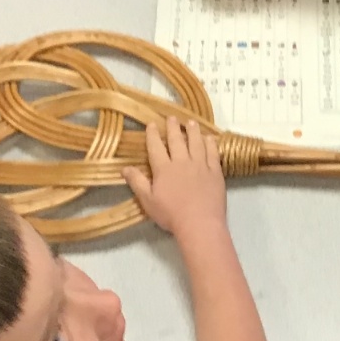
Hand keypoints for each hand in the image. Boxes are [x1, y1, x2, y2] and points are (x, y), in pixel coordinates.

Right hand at [122, 117, 227, 239]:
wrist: (200, 223)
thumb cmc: (171, 214)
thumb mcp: (148, 201)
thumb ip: (137, 182)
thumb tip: (124, 168)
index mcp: (164, 169)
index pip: (156, 147)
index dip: (153, 135)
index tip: (152, 124)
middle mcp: (182, 162)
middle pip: (177, 140)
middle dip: (173, 127)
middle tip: (172, 117)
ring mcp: (200, 165)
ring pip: (196, 142)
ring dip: (192, 131)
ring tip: (191, 122)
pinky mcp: (215, 171)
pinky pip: (213, 153)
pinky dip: (210, 143)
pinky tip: (209, 138)